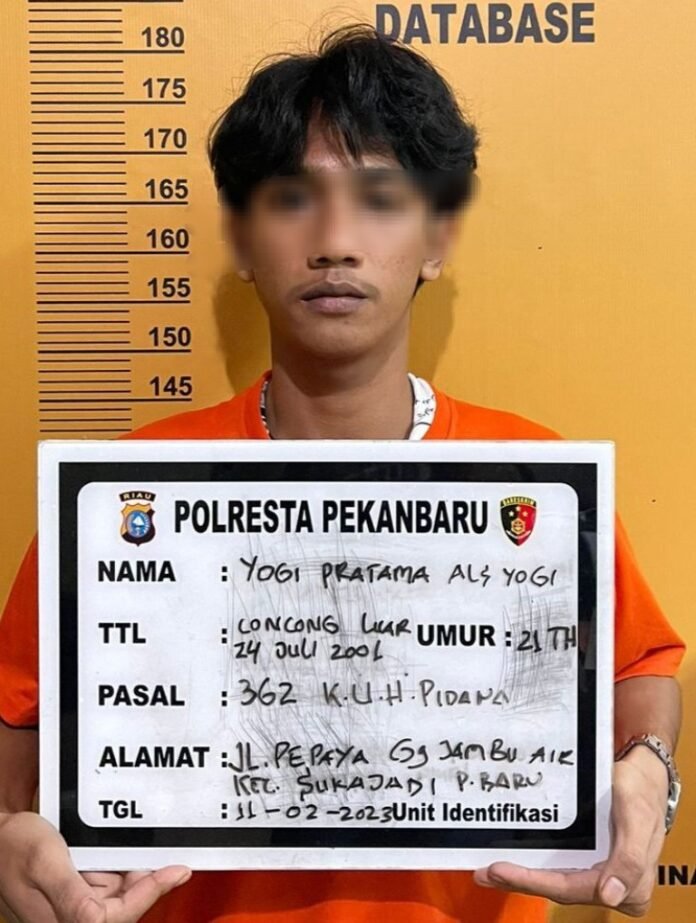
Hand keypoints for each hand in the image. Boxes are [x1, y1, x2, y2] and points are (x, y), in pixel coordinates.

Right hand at [0, 811, 190, 922]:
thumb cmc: (14, 846)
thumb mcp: (45, 863)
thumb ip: (72, 893)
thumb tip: (100, 920)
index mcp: (63, 920)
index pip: (118, 916)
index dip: (151, 894)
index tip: (177, 872)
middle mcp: (71, 917)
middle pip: (125, 907)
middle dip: (147, 881)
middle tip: (167, 854)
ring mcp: (76, 903)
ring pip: (120, 894)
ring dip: (135, 872)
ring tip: (141, 845)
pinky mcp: (78, 891)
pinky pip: (109, 883)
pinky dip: (121, 866)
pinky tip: (121, 849)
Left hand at [473, 746, 669, 916]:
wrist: (646, 774)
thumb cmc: (642, 791)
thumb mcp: (637, 818)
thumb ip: (629, 858)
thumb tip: (610, 895)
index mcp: (631, 885)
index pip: (572, 889)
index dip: (533, 882)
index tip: (500, 870)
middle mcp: (614, 886)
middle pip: (560, 889)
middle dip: (520, 882)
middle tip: (484, 872)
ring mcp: (602, 875)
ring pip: (556, 882)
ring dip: (523, 878)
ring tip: (489, 871)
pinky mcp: (591, 862)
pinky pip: (560, 869)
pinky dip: (535, 868)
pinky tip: (512, 862)